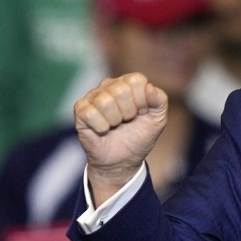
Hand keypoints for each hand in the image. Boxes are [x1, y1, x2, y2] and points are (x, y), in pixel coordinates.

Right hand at [74, 72, 167, 205]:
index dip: (142, 101)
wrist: (122, 160)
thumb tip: (149, 87)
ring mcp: (93, 96)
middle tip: (127, 121)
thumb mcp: (158, 119)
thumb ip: (160, 100)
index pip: (136, 80)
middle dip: (129, 112)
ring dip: (115, 121)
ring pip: (105, 101)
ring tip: (115, 126)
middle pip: (121, 90)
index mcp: (128, 83)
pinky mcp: (80, 110)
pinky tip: (103, 130)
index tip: (142, 113)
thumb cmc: (139, 136)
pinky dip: (101, 127)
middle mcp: (109, 85)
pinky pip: (91, 113)